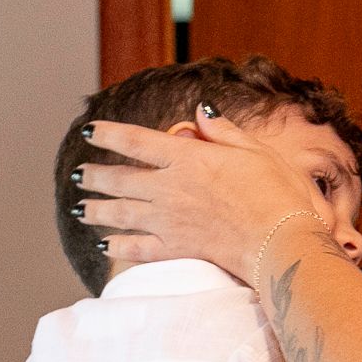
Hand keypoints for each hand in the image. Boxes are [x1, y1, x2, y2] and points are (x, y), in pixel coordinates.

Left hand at [76, 107, 323, 281]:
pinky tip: (104, 246)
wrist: (281, 242)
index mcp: (187, 157)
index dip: (107, 134)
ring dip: (96, 209)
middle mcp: (170, 187)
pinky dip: (117, 247)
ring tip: (81, 209)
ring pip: (120, 212)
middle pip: (119, 178)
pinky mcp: (177, 249)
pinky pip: (136, 248)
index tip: (89, 132)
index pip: (134, 140)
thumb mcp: (256, 151)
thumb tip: (201, 112)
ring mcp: (169, 220)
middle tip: (79, 176)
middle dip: (94, 176)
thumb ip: (223, 131)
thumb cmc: (278, 194)